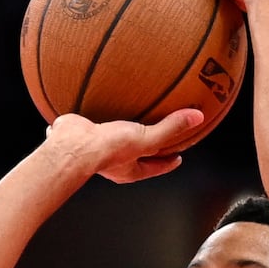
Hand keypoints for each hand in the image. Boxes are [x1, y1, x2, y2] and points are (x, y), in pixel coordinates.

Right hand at [51, 110, 205, 182]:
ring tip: (135, 111)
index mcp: (131, 168)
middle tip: (161, 132)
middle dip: (150, 144)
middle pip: (138, 152)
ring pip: (119, 137)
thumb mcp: (146, 139)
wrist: (73, 144)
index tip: (179, 155)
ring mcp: (100, 146)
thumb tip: (196, 118)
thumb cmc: (105, 151)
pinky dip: (106, 112)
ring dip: (127, 127)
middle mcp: (116, 160)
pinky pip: (101, 121)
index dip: (169, 160)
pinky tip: (109, 98)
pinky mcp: (88, 131)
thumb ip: (170, 128)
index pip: (156, 166)